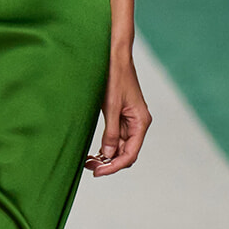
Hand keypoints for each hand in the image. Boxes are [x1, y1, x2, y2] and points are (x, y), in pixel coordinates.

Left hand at [85, 47, 150, 175]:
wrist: (115, 56)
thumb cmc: (115, 77)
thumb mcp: (111, 107)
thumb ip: (110, 133)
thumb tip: (108, 155)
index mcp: (140, 122)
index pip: (130, 154)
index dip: (114, 167)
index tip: (97, 172)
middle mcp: (138, 124)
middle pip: (126, 153)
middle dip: (109, 163)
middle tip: (88, 166)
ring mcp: (130, 120)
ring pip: (120, 147)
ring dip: (106, 155)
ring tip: (88, 160)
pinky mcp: (122, 116)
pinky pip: (116, 137)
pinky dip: (106, 145)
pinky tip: (94, 150)